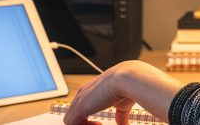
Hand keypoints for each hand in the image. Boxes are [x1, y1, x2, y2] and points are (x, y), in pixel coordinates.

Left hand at [63, 61, 180, 124]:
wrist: (129, 78)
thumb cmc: (129, 86)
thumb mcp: (123, 104)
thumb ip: (120, 114)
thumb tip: (123, 124)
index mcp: (91, 90)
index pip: (81, 106)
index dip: (87, 118)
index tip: (99, 123)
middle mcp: (83, 93)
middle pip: (73, 114)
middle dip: (84, 123)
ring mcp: (79, 100)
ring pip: (71, 120)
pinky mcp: (79, 108)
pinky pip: (71, 124)